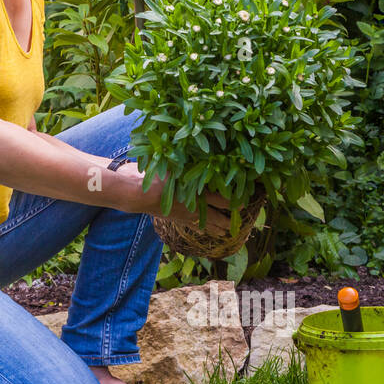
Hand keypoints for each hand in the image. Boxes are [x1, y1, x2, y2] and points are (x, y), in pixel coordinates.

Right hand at [115, 161, 233, 233]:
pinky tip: (205, 231)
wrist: (138, 195)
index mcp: (198, 193)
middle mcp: (195, 206)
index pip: (222, 200)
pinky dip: (202, 229)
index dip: (235, 202)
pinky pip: (193, 226)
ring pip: (207, 225)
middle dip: (229, 219)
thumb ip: (189, 161)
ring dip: (218, 228)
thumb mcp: (175, 165)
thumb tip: (203, 150)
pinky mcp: (177, 219)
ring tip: (226, 233)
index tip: (245, 203)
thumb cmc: (157, 177)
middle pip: (218, 216)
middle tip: (240, 221)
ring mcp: (186, 215)